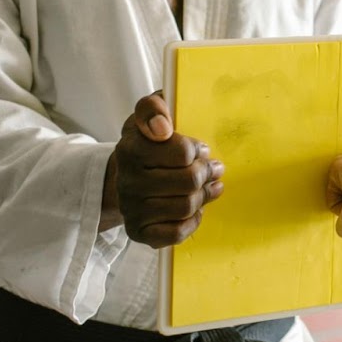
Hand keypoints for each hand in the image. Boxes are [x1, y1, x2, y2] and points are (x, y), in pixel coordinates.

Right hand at [111, 92, 223, 248]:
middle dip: (207, 173)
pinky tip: (195, 209)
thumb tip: (162, 126)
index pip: (182, 152)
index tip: (200, 149)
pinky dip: (192, 222)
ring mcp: (130, 208)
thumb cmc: (147, 141)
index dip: (198, 150)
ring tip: (209, 186)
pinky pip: (175, 233)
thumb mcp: (148, 115)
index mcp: (130, 148)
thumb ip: (153, 107)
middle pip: (189, 181)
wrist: (128, 174)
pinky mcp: (137, 231)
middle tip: (214, 168)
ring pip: (185, 207)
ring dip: (204, 196)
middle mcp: (126, 181)